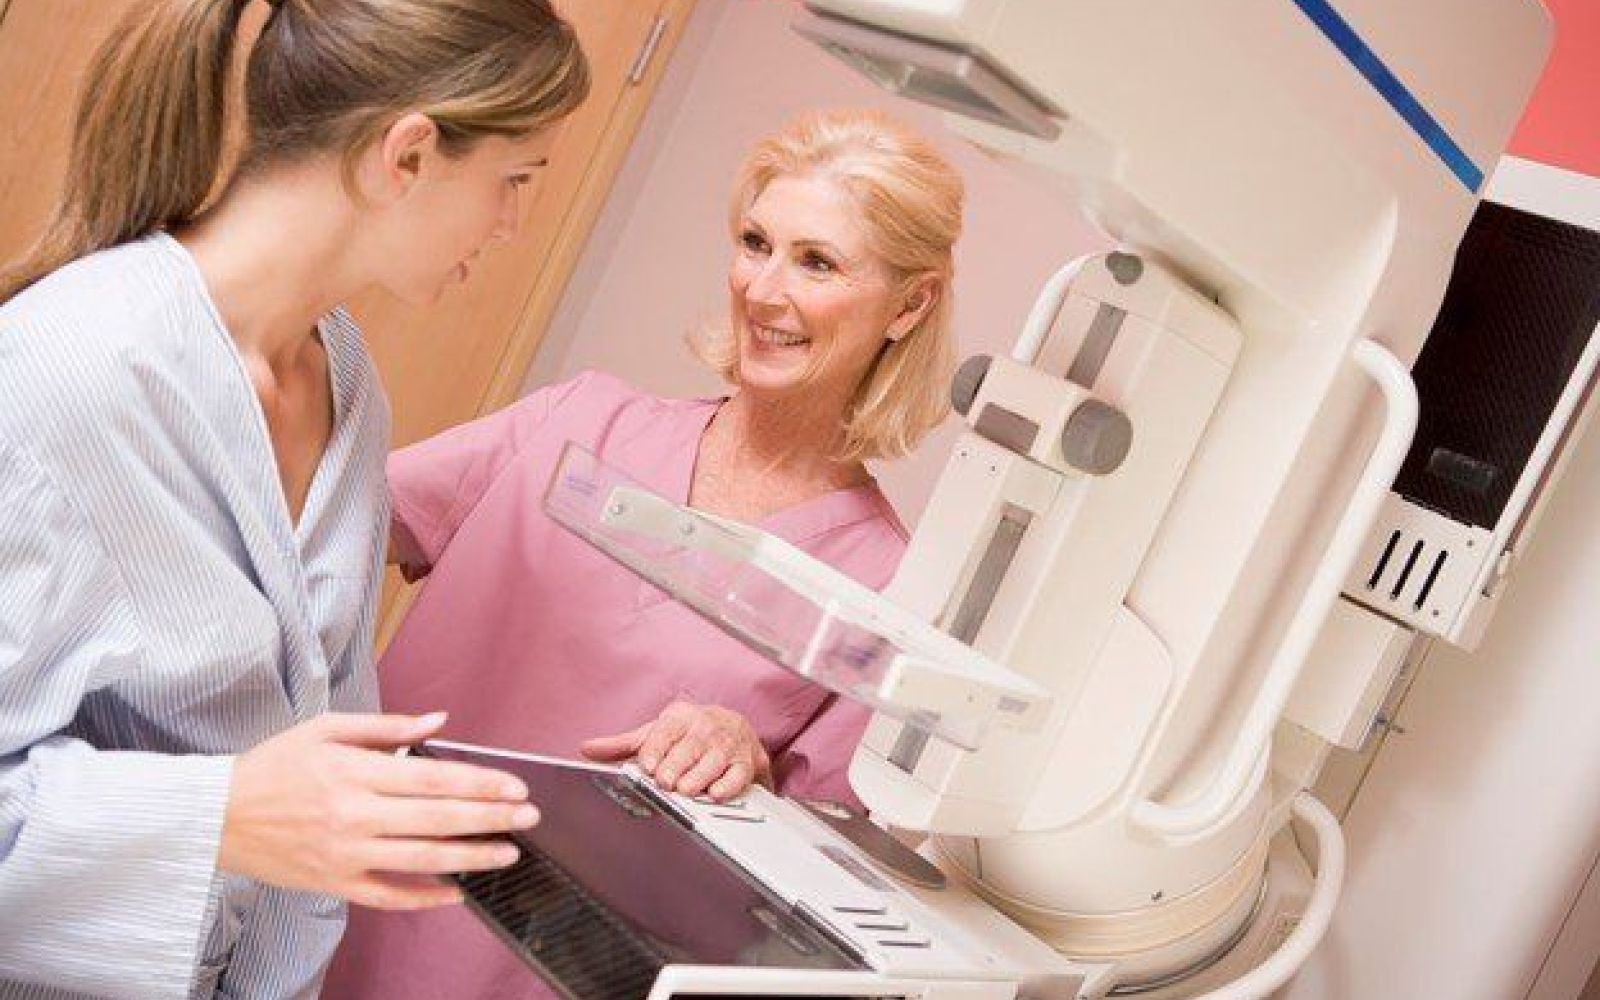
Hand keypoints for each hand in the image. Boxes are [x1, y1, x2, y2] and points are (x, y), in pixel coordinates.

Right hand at [219, 712, 536, 910]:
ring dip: (471, 859)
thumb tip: (439, 721)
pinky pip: (387, 897)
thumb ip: (388, 727)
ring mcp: (345, 855)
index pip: (432, 779)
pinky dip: (424, 898)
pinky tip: (456, 893)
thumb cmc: (274, 765)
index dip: (479, 784)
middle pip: (436, 820)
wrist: (216, 816)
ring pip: (420, 861)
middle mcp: (353, 816)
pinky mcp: (334, 884)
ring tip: (509, 853)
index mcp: (354, 773)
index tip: (515, 786)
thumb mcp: (327, 729)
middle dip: (490, 819)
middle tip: (529, 817)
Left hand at [581, 701, 771, 801]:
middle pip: (689, 747)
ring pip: (714, 760)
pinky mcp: (746, 762)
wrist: (734, 726)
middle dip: (676, 765)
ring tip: (686, 790)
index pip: (665, 731)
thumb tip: (588, 749)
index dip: (656, 749)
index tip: (646, 765)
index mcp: (679, 718)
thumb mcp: (655, 733)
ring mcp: (727, 745)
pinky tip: (716, 793)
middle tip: (665, 782)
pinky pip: (739, 774)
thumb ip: (623, 745)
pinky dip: (729, 785)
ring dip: (699, 777)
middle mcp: (705, 728)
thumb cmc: (689, 733)